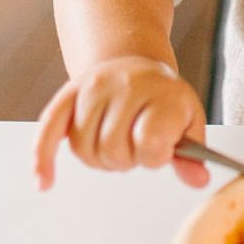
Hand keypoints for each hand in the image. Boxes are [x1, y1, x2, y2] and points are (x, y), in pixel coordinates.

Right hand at [33, 56, 208, 190]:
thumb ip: (192, 154)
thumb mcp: (188, 120)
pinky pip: (48, 131)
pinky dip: (43, 159)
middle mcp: (128, 85)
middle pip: (113, 151)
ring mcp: (95, 87)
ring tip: (116, 138)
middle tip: (136, 142)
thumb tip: (199, 180)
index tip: (162, 147)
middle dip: (126, 158)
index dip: (155, 157)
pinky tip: (43, 182)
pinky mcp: (67, 94)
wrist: (135, 62)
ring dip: (98, 157)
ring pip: (83, 149)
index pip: (151, 145)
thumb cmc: (163, 98)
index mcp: (162, 91)